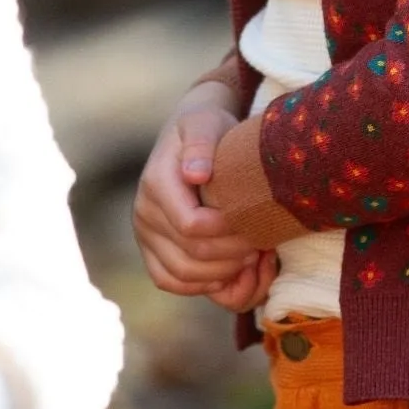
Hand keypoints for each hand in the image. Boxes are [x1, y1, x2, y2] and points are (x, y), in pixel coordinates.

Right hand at [133, 81, 273, 301]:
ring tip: (253, 255)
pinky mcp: (152, 251)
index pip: (191, 226)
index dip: (229, 233)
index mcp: (156, 184)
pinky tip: (234, 271)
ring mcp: (146, 236)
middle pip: (191, 257)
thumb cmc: (206, 127)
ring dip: (224, 275)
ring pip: (182, 277)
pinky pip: (172, 282)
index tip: (257, 222)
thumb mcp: (207, 122)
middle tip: (264, 242)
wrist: (191, 136)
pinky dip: (205, 286)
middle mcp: (144, 214)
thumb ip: (201, 144)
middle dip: (233, 255)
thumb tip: (196, 173)